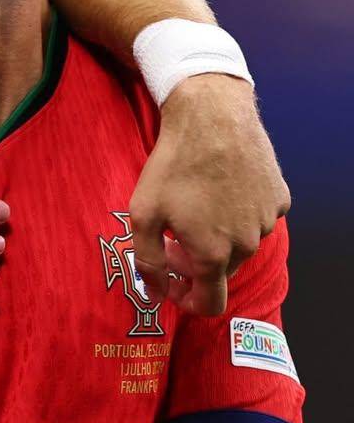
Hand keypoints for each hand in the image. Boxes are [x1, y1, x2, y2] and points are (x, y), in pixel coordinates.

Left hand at [129, 74, 289, 314]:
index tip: (172, 284)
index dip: (187, 301)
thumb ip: (147, 261)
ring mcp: (267, 221)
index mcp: (213, 255)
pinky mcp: (279, 198)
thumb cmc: (173, 166)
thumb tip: (156, 294)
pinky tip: (219, 189)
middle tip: (172, 237)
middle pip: (222, 272)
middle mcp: (247, 245)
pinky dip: (238, 214)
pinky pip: (257, 218)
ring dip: (218, 237)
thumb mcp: (143, 214)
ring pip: (241, 245)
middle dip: (196, 264)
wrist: (212, 118)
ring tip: (195, 206)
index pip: (210, 304)